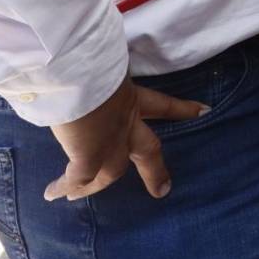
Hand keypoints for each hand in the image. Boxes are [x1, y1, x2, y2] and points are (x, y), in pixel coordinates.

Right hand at [45, 78, 205, 201]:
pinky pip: (78, 179)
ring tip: (79, 196)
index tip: (204, 111)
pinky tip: (53, 195)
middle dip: (155, 171)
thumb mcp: (101, 67)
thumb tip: (81, 70)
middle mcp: (125, 123)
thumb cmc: (87, 62)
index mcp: (131, 98)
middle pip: (148, 151)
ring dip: (95, 186)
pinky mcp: (88, 157)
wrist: (76, 73)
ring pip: (110, 173)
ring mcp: (109, 143)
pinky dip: (65, 186)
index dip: (182, 109)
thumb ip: (98, 75)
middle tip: (163, 190)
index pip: (163, 104)